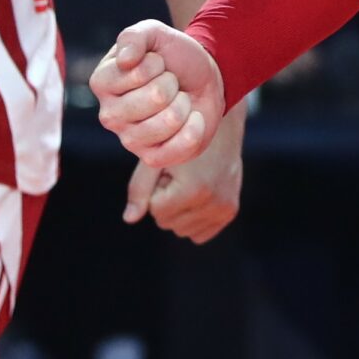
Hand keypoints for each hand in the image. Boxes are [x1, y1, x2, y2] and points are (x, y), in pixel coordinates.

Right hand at [90, 20, 225, 167]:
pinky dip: (195, 128)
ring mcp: (129, 140)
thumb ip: (134, 37)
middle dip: (173, 84)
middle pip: (155, 98)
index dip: (156, 63)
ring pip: (168, 122)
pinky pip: (179, 146)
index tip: (157, 63)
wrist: (204, 80)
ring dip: (184, 104)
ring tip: (178, 100)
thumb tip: (125, 60)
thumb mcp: (154, 33)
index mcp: (102, 82)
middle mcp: (109, 115)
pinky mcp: (152, 158)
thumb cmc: (173, 56)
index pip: (136, 72)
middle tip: (170, 83)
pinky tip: (190, 120)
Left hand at [128, 104, 244, 242]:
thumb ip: (140, 189)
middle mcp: (213, 203)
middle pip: (167, 222)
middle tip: (180, 175)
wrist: (220, 126)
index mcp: (194, 189)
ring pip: (182, 230)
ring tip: (190, 181)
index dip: (156, 188)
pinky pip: (200, 233)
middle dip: (167, 201)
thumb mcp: (157, 158)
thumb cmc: (181, 139)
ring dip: (179, 210)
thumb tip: (128, 220)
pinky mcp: (230, 211)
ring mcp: (224, 208)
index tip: (169, 170)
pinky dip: (193, 219)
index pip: (155, 210)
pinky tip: (199, 195)